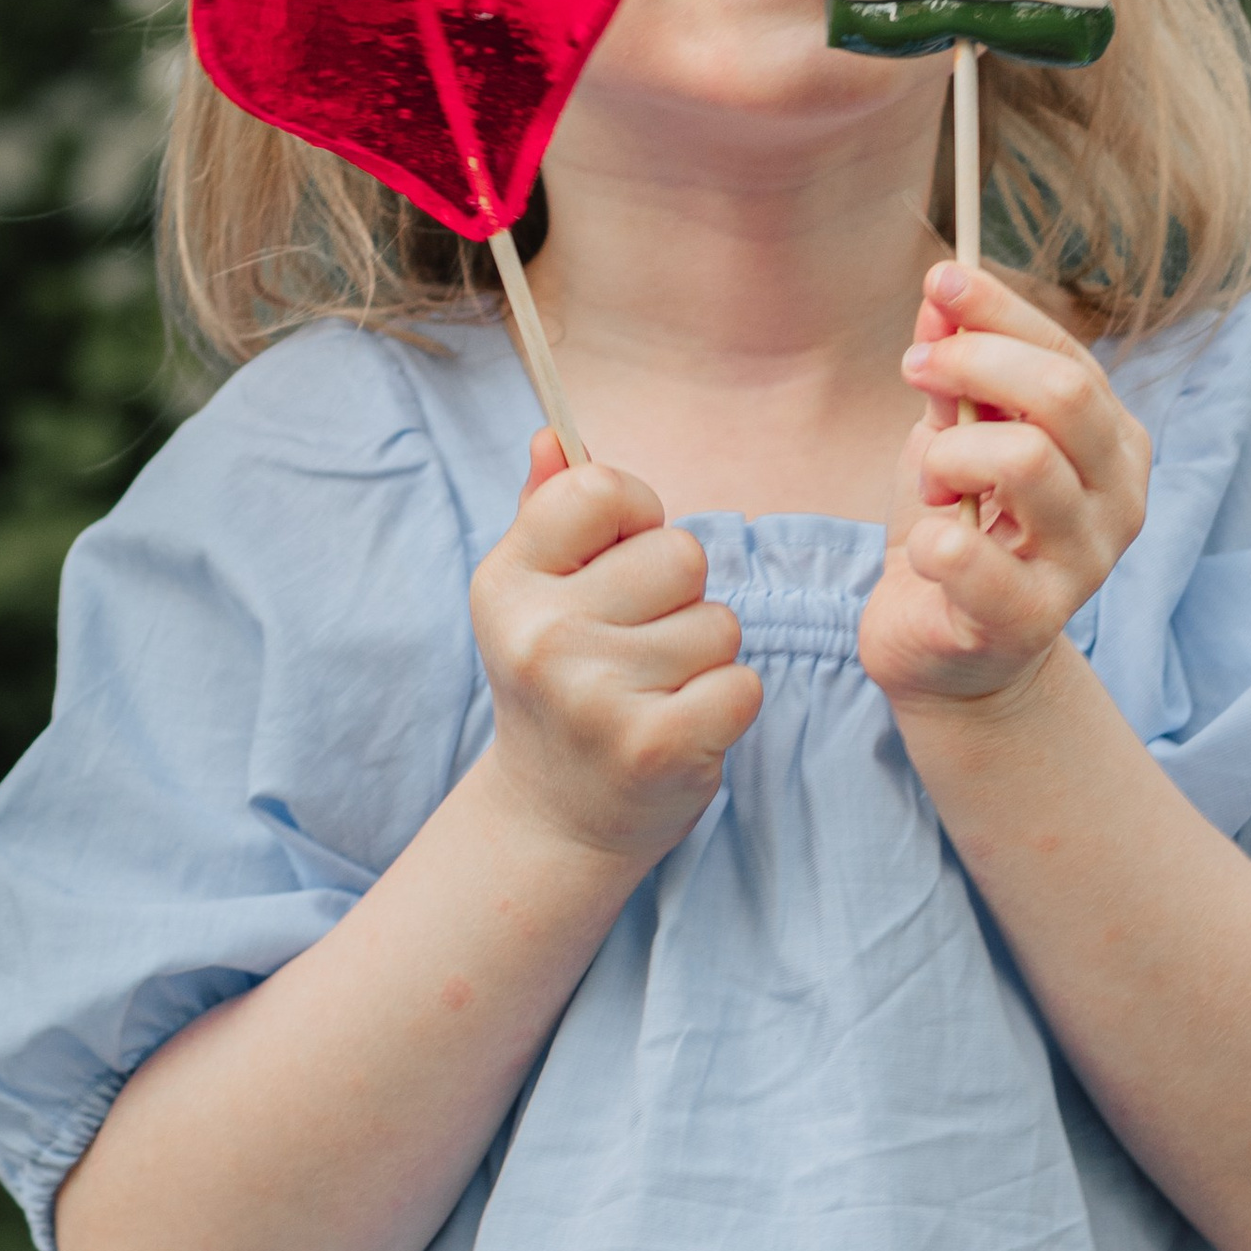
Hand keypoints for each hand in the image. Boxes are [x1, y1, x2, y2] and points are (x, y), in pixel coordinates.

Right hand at [468, 435, 761, 866]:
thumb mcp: (536, 595)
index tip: (622, 559)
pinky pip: (743, 684)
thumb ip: (549, 510)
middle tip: (639, 644)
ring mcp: (596, 696)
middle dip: (680, 595)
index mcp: (507, 582)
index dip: (636, 518)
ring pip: (719, 622)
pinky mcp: (656, 747)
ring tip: (655, 690)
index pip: (601, 489)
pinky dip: (728, 704)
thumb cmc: (562, 681)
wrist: (556, 816)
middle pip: (680, 554)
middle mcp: (542, 636)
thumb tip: (553, 434)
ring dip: (705, 654)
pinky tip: (681, 725)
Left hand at [858, 264, 1150, 716]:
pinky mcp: (1030, 621)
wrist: (947, 651)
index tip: (938, 284)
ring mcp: (1084, 565)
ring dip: (950, 457)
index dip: (999, 312)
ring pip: (1025, 461)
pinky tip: (926, 549)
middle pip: (1064, 396)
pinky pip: (969, 555)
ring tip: (932, 486)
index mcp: (1113, 444)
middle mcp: (1119, 500)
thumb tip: (941, 297)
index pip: (1068, 355)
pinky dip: (929, 537)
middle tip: (917, 373)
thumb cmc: (961, 530)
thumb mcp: (954, 437)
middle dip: (975, 366)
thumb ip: (956, 374)